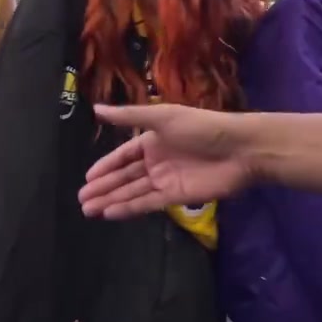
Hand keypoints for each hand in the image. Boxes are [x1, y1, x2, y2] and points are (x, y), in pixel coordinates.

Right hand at [78, 104, 252, 219]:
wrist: (240, 149)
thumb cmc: (201, 127)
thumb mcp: (162, 117)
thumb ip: (128, 116)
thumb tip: (96, 109)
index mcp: (153, 140)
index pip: (123, 156)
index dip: (105, 166)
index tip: (87, 178)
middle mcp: (157, 161)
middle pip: (124, 177)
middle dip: (103, 188)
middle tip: (81, 200)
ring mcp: (166, 180)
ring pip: (132, 192)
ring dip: (111, 200)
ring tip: (88, 210)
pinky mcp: (176, 197)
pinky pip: (147, 203)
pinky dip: (128, 208)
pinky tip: (110, 213)